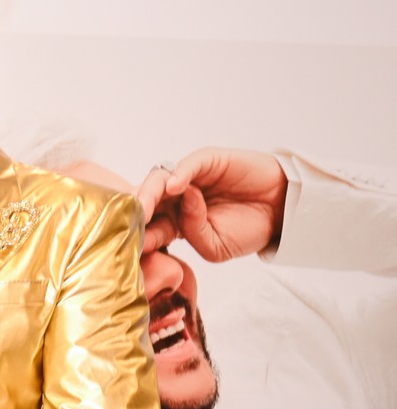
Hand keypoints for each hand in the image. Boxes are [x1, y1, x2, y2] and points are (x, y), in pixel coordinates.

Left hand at [136, 148, 288, 260]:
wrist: (281, 212)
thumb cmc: (248, 229)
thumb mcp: (215, 246)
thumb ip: (192, 232)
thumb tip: (181, 202)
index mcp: (174, 222)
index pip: (149, 226)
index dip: (138, 235)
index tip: (127, 246)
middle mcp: (177, 199)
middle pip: (148, 202)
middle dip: (135, 214)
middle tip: (126, 225)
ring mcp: (190, 179)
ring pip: (160, 181)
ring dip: (149, 194)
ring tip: (144, 208)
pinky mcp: (208, 162)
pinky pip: (189, 164)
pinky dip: (180, 173)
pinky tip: (175, 186)